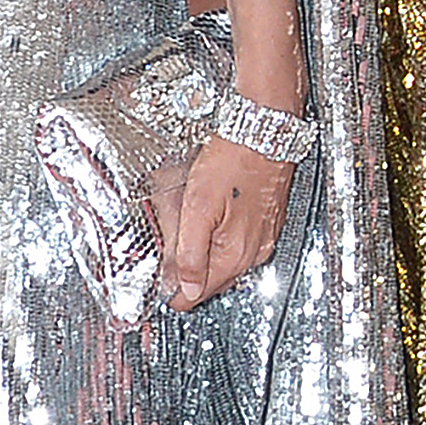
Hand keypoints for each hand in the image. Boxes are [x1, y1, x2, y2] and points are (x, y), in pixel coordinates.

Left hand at [152, 89, 299, 309]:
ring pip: (224, 261)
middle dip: (186, 269)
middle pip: (211, 281)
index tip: (157, 275)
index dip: (171, 289)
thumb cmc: (234, 158)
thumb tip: (183, 289)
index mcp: (235, 254)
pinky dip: (221, 235)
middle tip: (167, 243)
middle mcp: (255, 252)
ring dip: (204, 250)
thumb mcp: (198, 206)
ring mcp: (264, 237)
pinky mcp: (268, 222)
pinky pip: (239, 243)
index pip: (195, 296)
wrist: (265, 128)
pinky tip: (211, 213)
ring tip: (188, 223)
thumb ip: (189, 253)